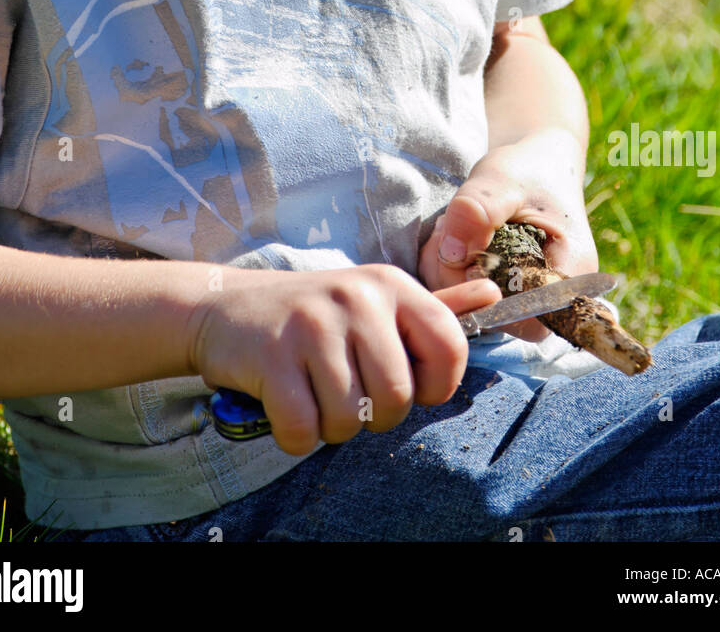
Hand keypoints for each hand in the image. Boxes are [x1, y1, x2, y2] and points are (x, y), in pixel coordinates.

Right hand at [187, 264, 501, 455]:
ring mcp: (313, 324)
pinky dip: (294, 435)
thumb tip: (495, 295)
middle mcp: (358, 297)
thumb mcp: (375, 298)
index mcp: (391, 285)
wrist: (224, 306)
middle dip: (374, 416)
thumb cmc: (313, 313)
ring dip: (330, 426)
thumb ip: (435, 306)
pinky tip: (283, 406)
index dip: (435, 386)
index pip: (450, 346)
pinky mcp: (272, 355)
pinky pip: (303, 429)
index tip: (407, 387)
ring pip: (350, 418)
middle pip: (397, 397)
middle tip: (347, 395)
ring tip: (312, 394)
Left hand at [418, 136, 598, 342]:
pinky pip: (466, 295)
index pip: (529, 317)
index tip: (462, 250)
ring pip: (475, 306)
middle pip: (497, 315)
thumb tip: (451, 254)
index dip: (486, 293)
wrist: (534, 162)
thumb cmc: (528, 168)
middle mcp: (552, 295)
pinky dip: (446, 269)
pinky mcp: (502, 290)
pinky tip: (448, 235)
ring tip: (449, 225)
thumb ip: (479, 210)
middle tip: (447, 226)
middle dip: (458, 275)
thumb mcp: (502, 179)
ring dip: (447, 270)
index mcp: (572, 272)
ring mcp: (525, 295)